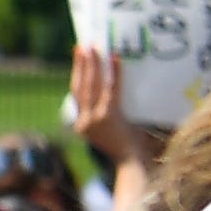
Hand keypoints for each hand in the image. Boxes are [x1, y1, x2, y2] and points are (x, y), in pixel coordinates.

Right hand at [66, 46, 159, 181]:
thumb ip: (108, 115)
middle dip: (81, 64)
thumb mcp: (112, 132)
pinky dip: (114, 72)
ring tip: (95, 47)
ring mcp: (94, 119)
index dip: (77, 74)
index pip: (77, 95)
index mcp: (82, 125)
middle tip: (83, 45)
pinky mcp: (108, 117)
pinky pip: (111, 89)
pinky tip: (116, 58)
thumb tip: (114, 90)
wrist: (134, 165)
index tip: (79, 57)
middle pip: (79, 87)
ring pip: (90, 85)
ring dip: (92, 64)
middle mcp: (83, 122)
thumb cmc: (130, 149)